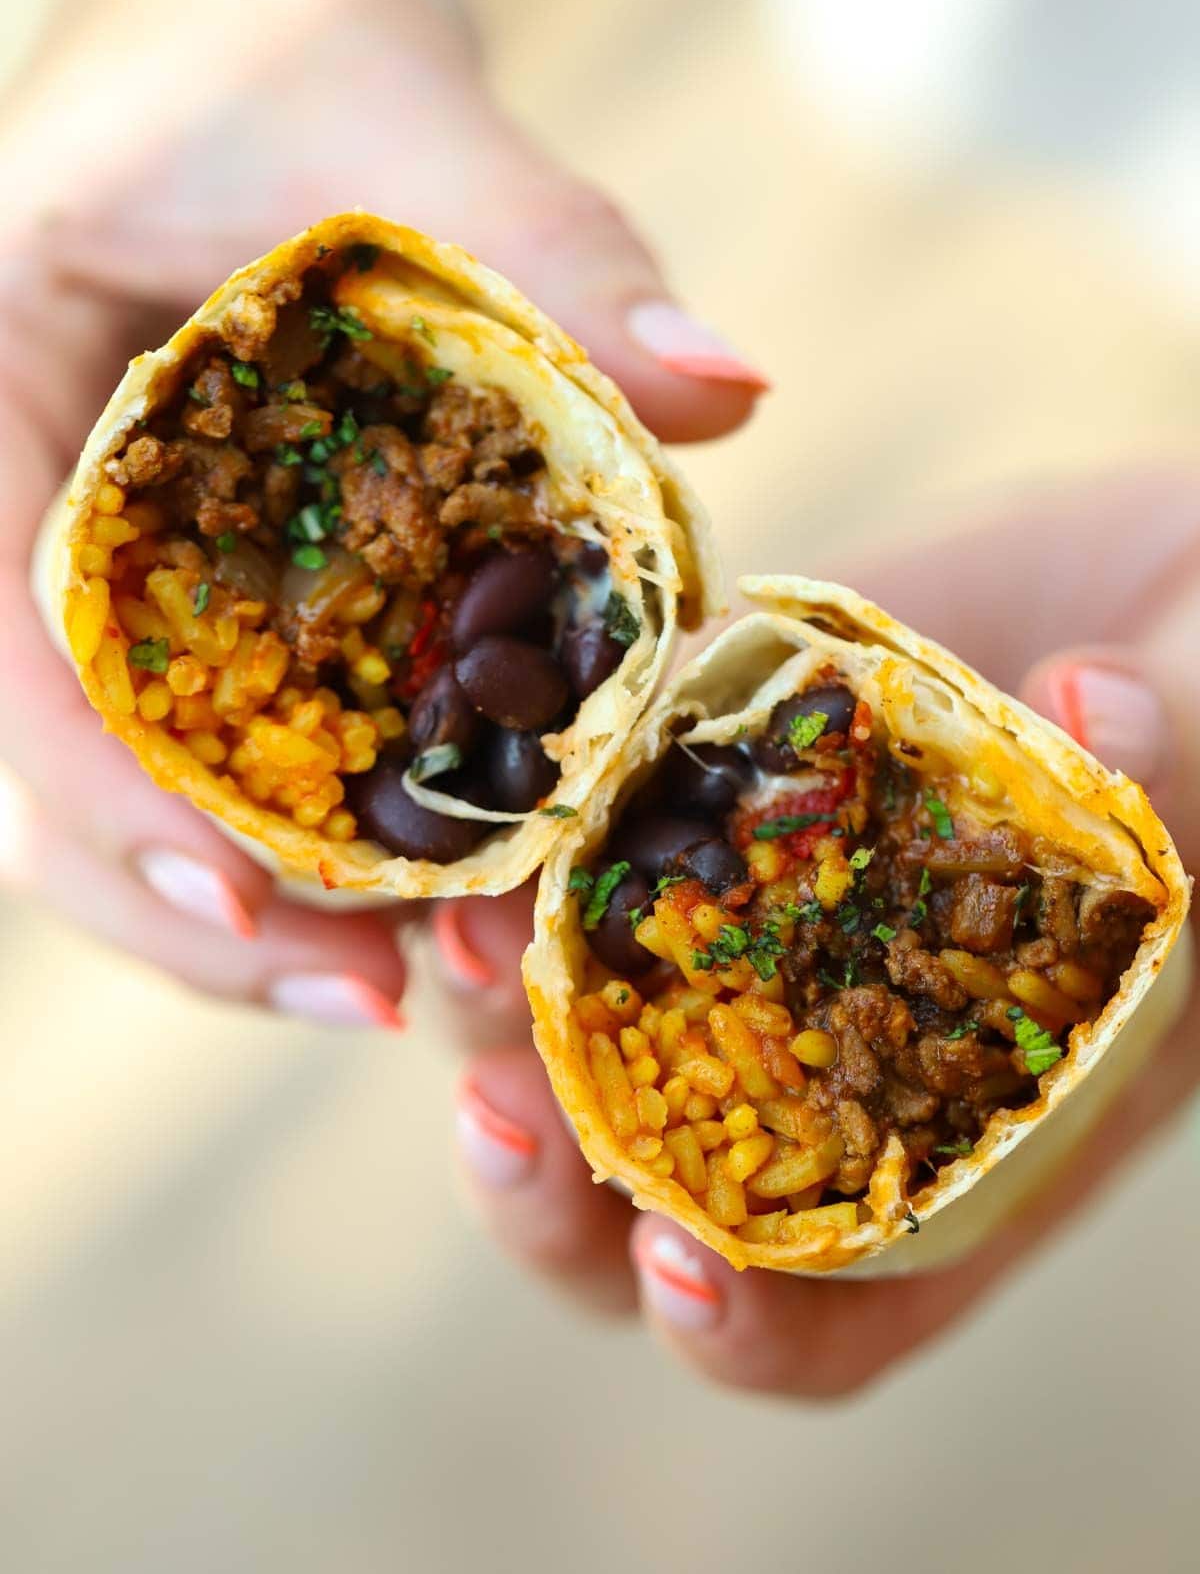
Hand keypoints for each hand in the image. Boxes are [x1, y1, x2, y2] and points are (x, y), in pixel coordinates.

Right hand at [0, 0, 765, 1024]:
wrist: (254, 56)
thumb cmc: (268, 51)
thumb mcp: (378, 107)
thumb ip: (538, 238)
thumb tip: (727, 388)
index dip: (107, 813)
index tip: (259, 911)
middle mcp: (8, 535)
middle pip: (48, 791)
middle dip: (206, 921)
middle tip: (385, 998)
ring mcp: (93, 593)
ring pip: (129, 811)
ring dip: (268, 922)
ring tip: (431, 980)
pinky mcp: (190, 619)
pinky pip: (217, 760)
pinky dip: (312, 843)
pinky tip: (443, 888)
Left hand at [451, 471, 1198, 1390]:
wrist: (1165, 596)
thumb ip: (1177, 790)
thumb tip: (1095, 706)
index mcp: (958, 1129)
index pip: (829, 1306)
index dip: (752, 1325)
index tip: (685, 1270)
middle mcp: (824, 1046)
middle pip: (642, 1193)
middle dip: (555, 1185)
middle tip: (507, 1112)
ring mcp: (739, 918)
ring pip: (558, 1024)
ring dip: (481, 1009)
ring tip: (457, 933)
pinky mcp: (687, 783)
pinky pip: (562, 838)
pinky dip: (509, 840)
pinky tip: (479, 805)